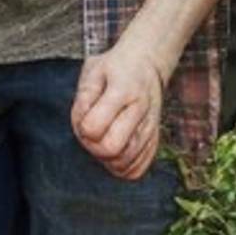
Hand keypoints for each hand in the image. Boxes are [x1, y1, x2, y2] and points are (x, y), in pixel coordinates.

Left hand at [71, 41, 170, 181]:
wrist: (148, 65)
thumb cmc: (115, 68)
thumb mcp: (94, 70)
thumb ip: (84, 97)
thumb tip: (84, 126)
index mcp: (123, 91)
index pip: (94, 127)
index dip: (81, 126)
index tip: (83, 115)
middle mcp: (141, 112)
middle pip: (110, 150)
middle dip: (92, 145)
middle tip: (90, 130)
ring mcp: (150, 129)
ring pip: (123, 164)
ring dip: (105, 158)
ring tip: (103, 138)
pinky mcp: (154, 141)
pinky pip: (136, 169)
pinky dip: (120, 166)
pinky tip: (115, 149)